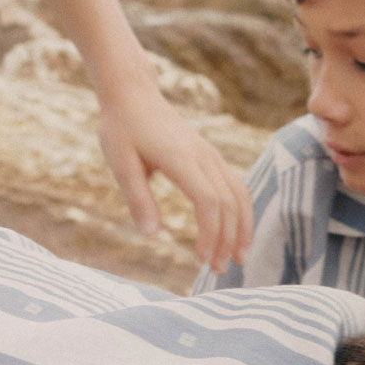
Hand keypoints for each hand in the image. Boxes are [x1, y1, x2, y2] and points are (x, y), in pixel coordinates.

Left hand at [96, 76, 253, 272]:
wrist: (133, 94)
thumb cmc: (122, 128)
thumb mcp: (121, 164)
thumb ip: (138, 199)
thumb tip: (151, 236)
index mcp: (181, 158)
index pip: (208, 201)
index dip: (211, 233)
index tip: (202, 259)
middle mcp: (203, 156)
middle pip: (228, 202)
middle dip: (228, 239)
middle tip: (219, 271)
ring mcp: (210, 154)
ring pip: (239, 193)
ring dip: (242, 227)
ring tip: (239, 257)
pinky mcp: (209, 156)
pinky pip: (235, 185)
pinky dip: (240, 210)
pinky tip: (235, 231)